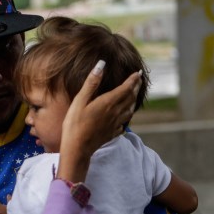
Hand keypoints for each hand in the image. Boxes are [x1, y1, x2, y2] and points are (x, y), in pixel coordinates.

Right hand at [58, 63, 141, 181]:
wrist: (77, 149)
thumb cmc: (75, 124)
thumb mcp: (80, 100)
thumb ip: (91, 83)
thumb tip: (101, 64)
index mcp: (108, 103)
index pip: (126, 88)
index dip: (133, 80)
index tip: (138, 72)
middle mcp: (115, 113)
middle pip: (130, 98)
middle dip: (135, 87)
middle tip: (138, 79)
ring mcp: (115, 124)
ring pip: (130, 110)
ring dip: (134, 100)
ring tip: (134, 95)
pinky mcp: (112, 133)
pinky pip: (124, 122)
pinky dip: (127, 115)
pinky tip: (124, 116)